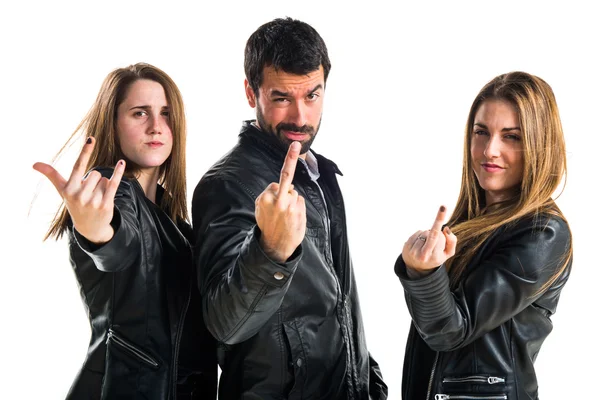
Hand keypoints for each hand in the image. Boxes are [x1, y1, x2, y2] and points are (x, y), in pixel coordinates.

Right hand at [33, 137, 124, 243]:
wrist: (89, 227)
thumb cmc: (74, 203)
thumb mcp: (62, 190)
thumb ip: (52, 175)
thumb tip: (34, 164)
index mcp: (69, 189)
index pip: (78, 166)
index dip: (85, 152)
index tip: (91, 139)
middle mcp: (79, 196)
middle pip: (95, 173)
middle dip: (94, 181)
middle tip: (89, 194)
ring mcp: (93, 202)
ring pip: (104, 179)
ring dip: (102, 186)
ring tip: (96, 198)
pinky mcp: (106, 205)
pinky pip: (114, 184)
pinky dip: (118, 173)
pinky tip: (121, 163)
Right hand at [255, 141, 306, 261]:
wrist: (275, 246)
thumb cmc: (269, 226)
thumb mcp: (260, 210)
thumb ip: (268, 196)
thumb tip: (283, 186)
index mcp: (265, 199)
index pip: (275, 184)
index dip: (277, 189)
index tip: (292, 147)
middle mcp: (277, 200)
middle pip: (286, 180)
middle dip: (290, 166)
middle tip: (295, 145)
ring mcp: (289, 205)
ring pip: (294, 193)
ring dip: (292, 201)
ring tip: (286, 217)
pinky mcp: (299, 211)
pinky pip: (300, 201)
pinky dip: (298, 207)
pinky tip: (292, 218)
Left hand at [402, 205, 456, 271]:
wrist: (418, 268)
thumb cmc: (436, 257)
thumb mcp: (448, 254)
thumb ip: (452, 242)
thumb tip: (445, 229)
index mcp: (434, 257)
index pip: (436, 235)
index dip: (439, 220)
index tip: (443, 207)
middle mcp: (421, 255)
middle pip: (430, 233)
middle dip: (436, 228)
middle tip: (437, 232)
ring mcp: (412, 251)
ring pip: (424, 232)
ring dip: (427, 235)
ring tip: (427, 244)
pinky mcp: (406, 246)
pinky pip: (417, 233)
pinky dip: (421, 235)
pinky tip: (421, 243)